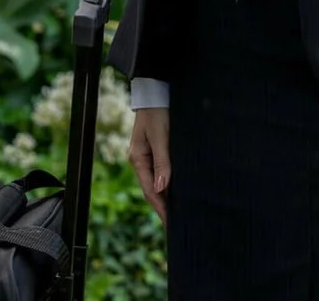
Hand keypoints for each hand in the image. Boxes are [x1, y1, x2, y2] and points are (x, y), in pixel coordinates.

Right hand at [127, 107, 170, 224]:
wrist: (156, 92)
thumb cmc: (157, 112)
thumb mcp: (160, 136)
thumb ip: (162, 161)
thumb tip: (161, 187)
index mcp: (138, 159)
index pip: (150, 190)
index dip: (161, 208)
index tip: (171, 223)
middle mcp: (141, 160)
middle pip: (153, 189)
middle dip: (164, 206)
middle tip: (178, 224)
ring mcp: (149, 156)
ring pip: (159, 182)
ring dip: (168, 196)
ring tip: (181, 213)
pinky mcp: (158, 151)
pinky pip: (163, 172)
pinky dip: (171, 183)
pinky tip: (179, 191)